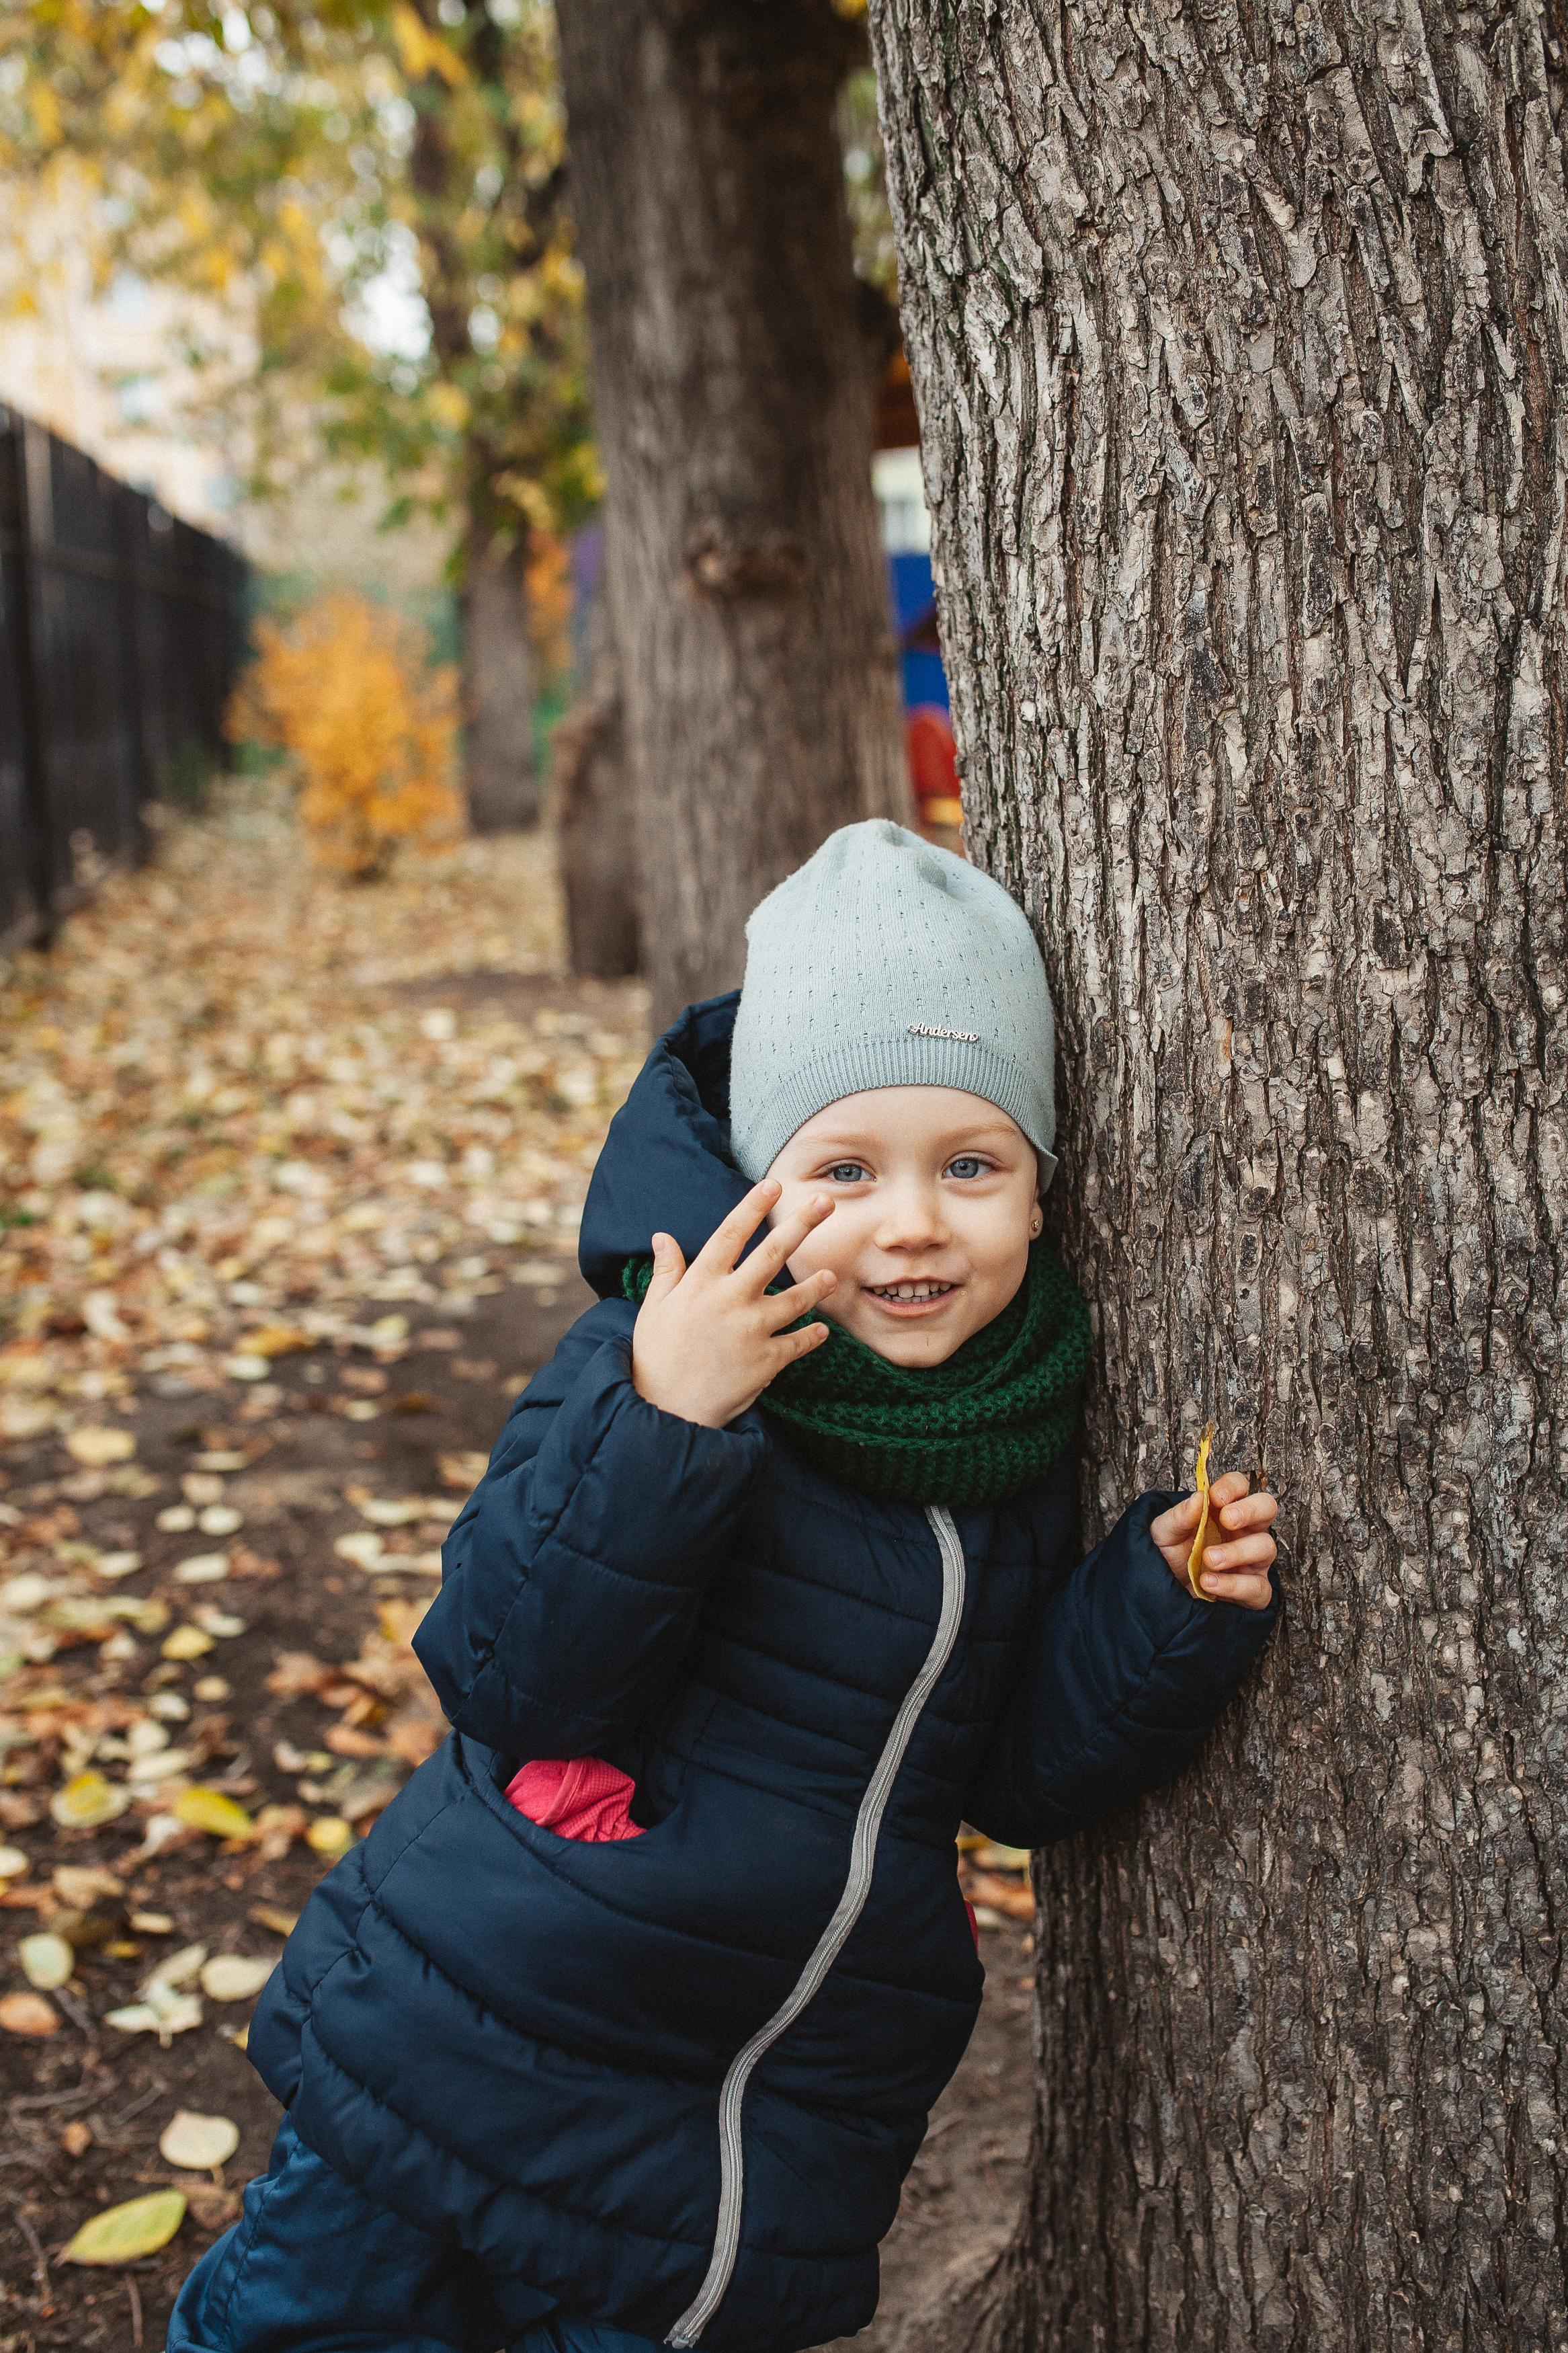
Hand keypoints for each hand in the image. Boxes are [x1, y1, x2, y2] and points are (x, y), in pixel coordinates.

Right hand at [631, 1180, 836, 1427]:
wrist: (665, 1411)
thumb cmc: (655, 1356)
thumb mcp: (654, 1309)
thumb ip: (666, 1271)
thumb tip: (662, 1236)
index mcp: (701, 1282)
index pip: (731, 1233)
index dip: (753, 1206)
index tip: (773, 1185)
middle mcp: (730, 1299)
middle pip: (773, 1253)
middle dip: (802, 1224)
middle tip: (826, 1202)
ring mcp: (752, 1329)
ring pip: (796, 1298)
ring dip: (816, 1284)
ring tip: (830, 1275)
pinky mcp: (767, 1361)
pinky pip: (798, 1342)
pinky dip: (812, 1336)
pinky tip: (821, 1331)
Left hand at [1150, 1473, 1277, 1610]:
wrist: (1163, 1593)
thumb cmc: (1169, 1557)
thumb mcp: (1164, 1533)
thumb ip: (1179, 1516)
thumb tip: (1198, 1498)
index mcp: (1223, 1511)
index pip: (1240, 1486)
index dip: (1232, 1487)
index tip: (1215, 1497)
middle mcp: (1243, 1532)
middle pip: (1267, 1508)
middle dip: (1250, 1510)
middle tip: (1227, 1520)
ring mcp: (1252, 1561)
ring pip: (1266, 1547)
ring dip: (1237, 1552)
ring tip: (1209, 1559)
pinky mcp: (1253, 1592)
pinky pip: (1258, 1587)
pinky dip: (1233, 1585)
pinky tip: (1209, 1583)